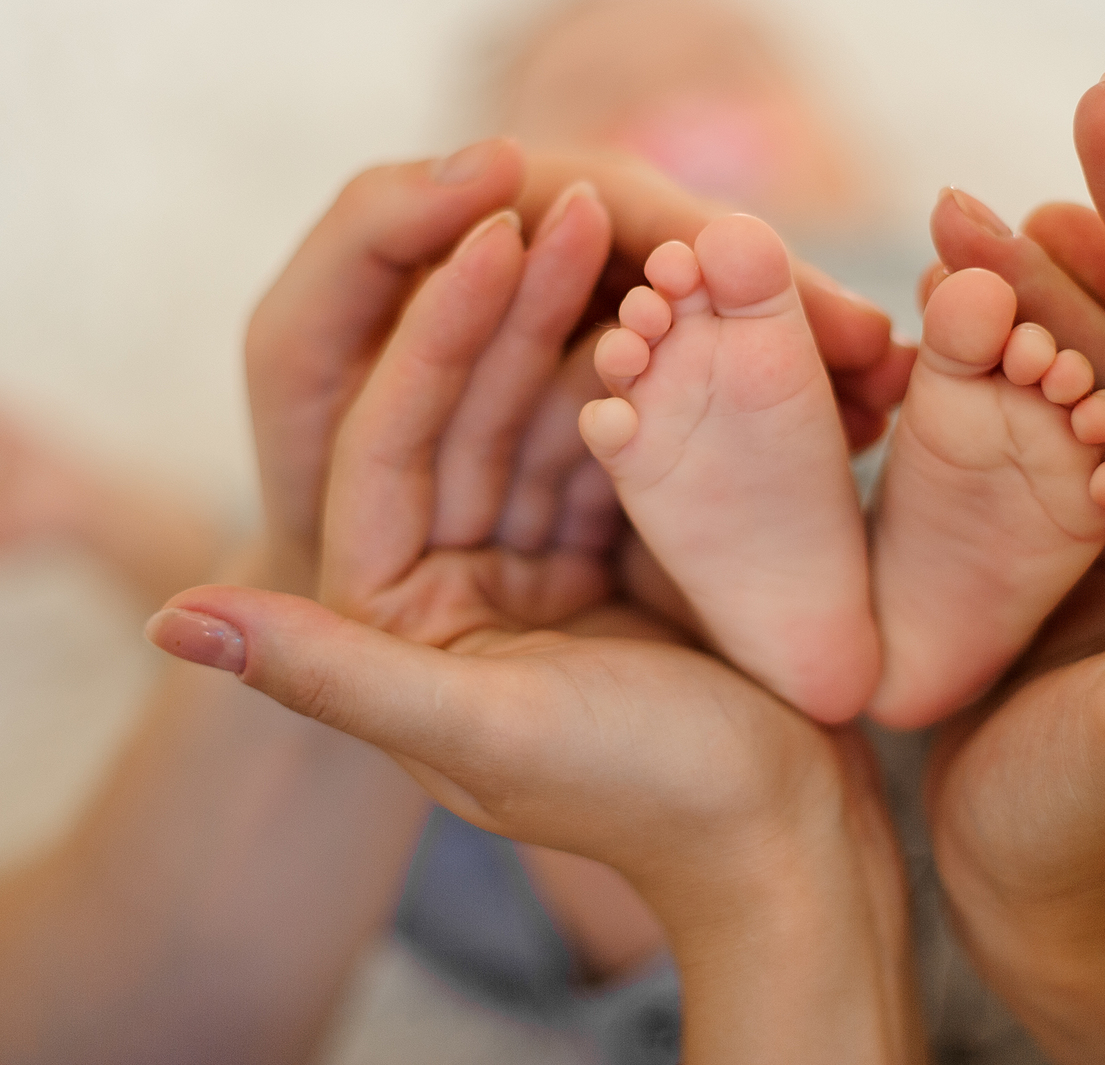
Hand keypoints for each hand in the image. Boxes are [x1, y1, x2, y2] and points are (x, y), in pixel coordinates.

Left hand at [151, 179, 924, 1062]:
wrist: (787, 832)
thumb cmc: (643, 795)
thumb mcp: (481, 735)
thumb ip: (332, 675)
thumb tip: (176, 619)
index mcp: (396, 622)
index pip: (392, 450)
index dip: (437, 339)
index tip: (488, 238)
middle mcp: (453, 584)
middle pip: (470, 417)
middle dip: (518, 309)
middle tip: (573, 200)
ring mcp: (537, 560)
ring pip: (546, 416)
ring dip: (584, 325)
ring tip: (629, 231)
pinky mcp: (614, 549)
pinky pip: (615, 442)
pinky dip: (643, 378)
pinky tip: (671, 304)